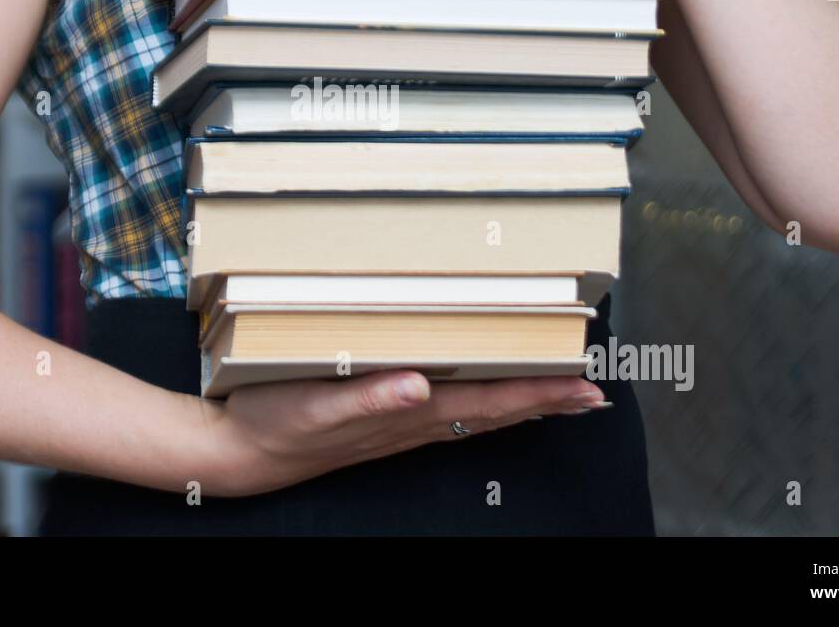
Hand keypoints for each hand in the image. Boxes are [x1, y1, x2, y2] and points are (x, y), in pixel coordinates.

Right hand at [194, 370, 606, 496]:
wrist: (243, 453)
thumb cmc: (275, 422)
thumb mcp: (315, 405)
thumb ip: (368, 396)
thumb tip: (420, 386)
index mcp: (405, 412)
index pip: (487, 401)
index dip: (537, 393)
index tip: (583, 386)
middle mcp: (413, 422)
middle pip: (495, 411)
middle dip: (547, 400)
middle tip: (595, 393)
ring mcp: (401, 427)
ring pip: (478, 415)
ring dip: (523, 405)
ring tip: (561, 398)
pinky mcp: (385, 423)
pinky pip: (450, 415)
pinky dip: (482, 408)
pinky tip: (489, 401)